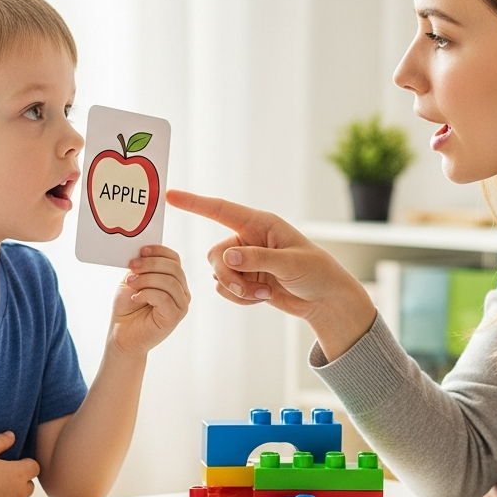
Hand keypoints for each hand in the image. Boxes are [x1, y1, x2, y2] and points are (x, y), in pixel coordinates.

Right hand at [0, 432, 39, 496]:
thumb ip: (0, 441)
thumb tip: (11, 436)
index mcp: (19, 473)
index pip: (35, 467)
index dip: (25, 464)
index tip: (13, 463)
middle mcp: (20, 491)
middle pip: (30, 484)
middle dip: (21, 480)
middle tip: (3, 476)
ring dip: (16, 494)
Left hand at [111, 245, 190, 355]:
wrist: (122, 334)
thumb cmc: (128, 309)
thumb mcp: (133, 280)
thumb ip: (141, 268)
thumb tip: (144, 253)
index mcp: (174, 280)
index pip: (174, 259)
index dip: (159, 251)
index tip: (141, 251)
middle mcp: (181, 292)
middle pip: (174, 268)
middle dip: (151, 264)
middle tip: (132, 266)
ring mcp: (181, 305)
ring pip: (170, 281)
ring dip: (146, 279)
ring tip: (131, 284)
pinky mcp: (175, 317)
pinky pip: (164, 297)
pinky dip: (147, 293)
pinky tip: (136, 298)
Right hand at [166, 190, 375, 356]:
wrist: (325, 300)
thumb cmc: (317, 273)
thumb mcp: (290, 264)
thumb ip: (258, 259)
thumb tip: (227, 257)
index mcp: (261, 224)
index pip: (222, 210)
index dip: (195, 203)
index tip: (171, 196)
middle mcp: (249, 239)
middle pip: (215, 253)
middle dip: (227, 274)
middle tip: (247, 288)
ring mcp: (246, 261)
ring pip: (218, 274)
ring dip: (237, 289)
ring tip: (263, 293)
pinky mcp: (245, 280)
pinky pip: (226, 289)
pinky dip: (240, 298)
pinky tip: (262, 297)